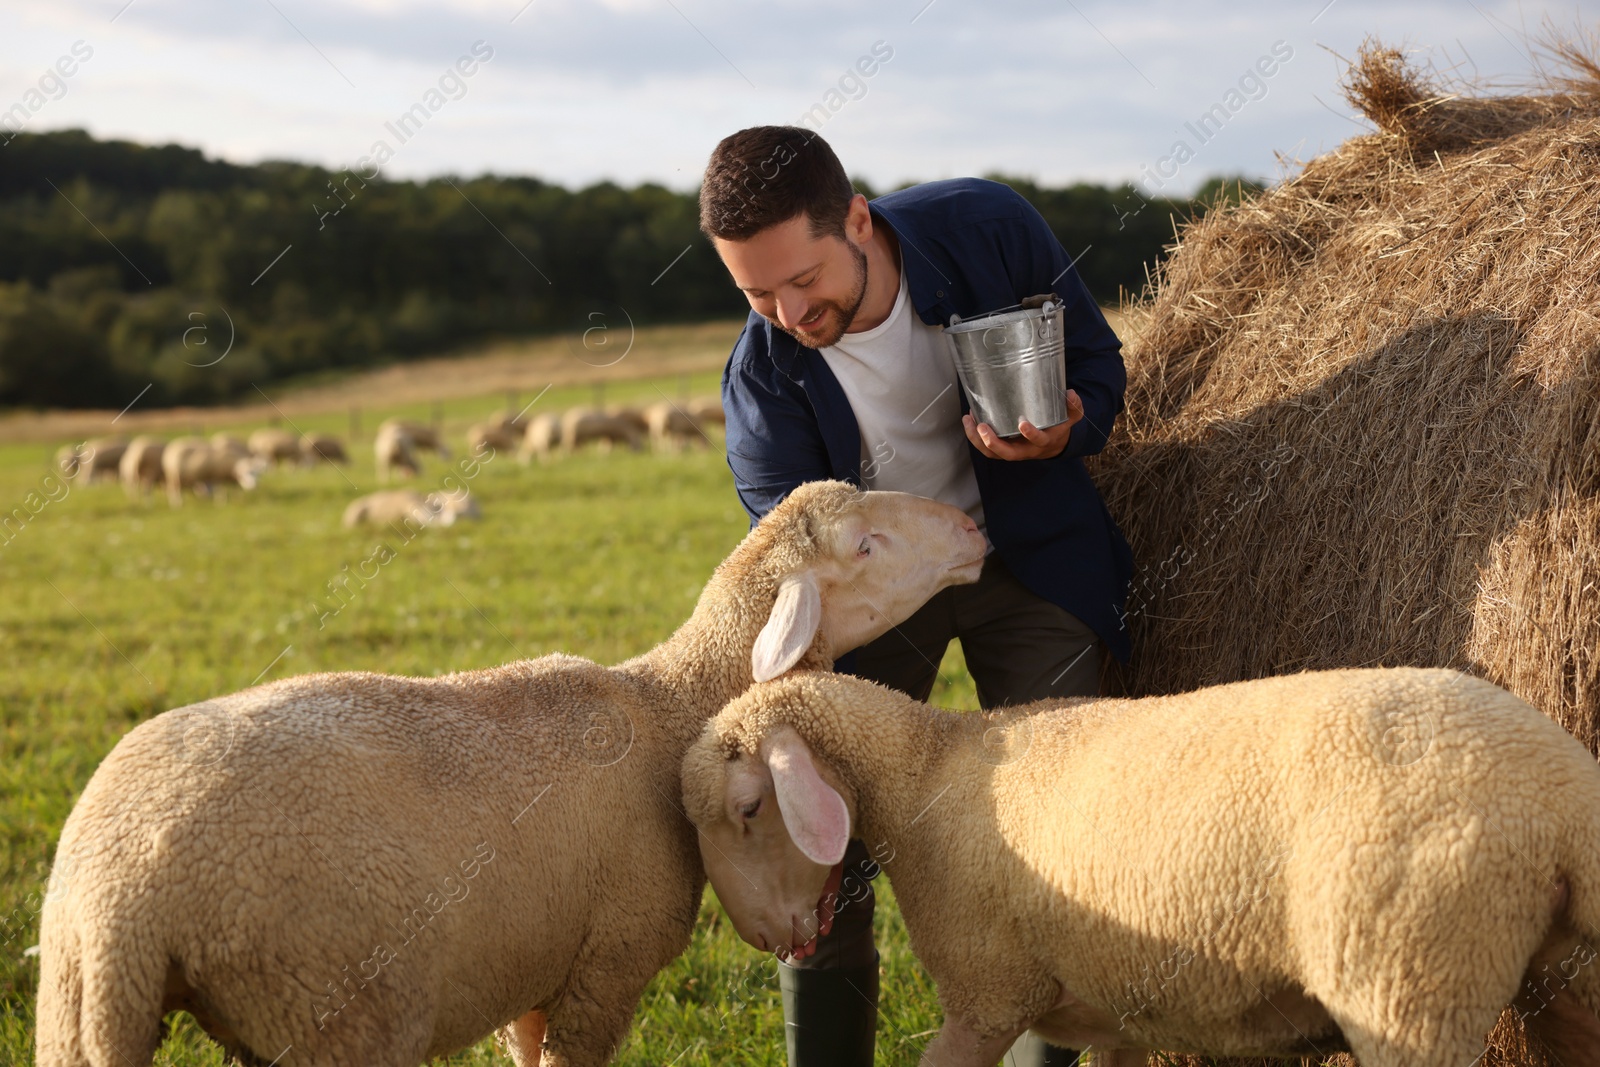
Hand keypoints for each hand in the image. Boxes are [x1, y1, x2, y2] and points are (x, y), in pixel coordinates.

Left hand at [962, 389, 1082, 459]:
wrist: (1053, 444)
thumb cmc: (1058, 426)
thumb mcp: (1070, 417)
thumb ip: (1073, 406)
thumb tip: (1070, 393)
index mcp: (1043, 442)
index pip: (1038, 441)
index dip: (1031, 434)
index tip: (1022, 423)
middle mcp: (1026, 450)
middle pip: (1007, 454)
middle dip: (993, 443)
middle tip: (982, 427)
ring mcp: (1013, 451)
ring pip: (993, 453)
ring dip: (977, 440)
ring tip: (968, 421)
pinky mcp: (1003, 448)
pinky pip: (987, 448)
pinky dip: (975, 437)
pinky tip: (969, 421)